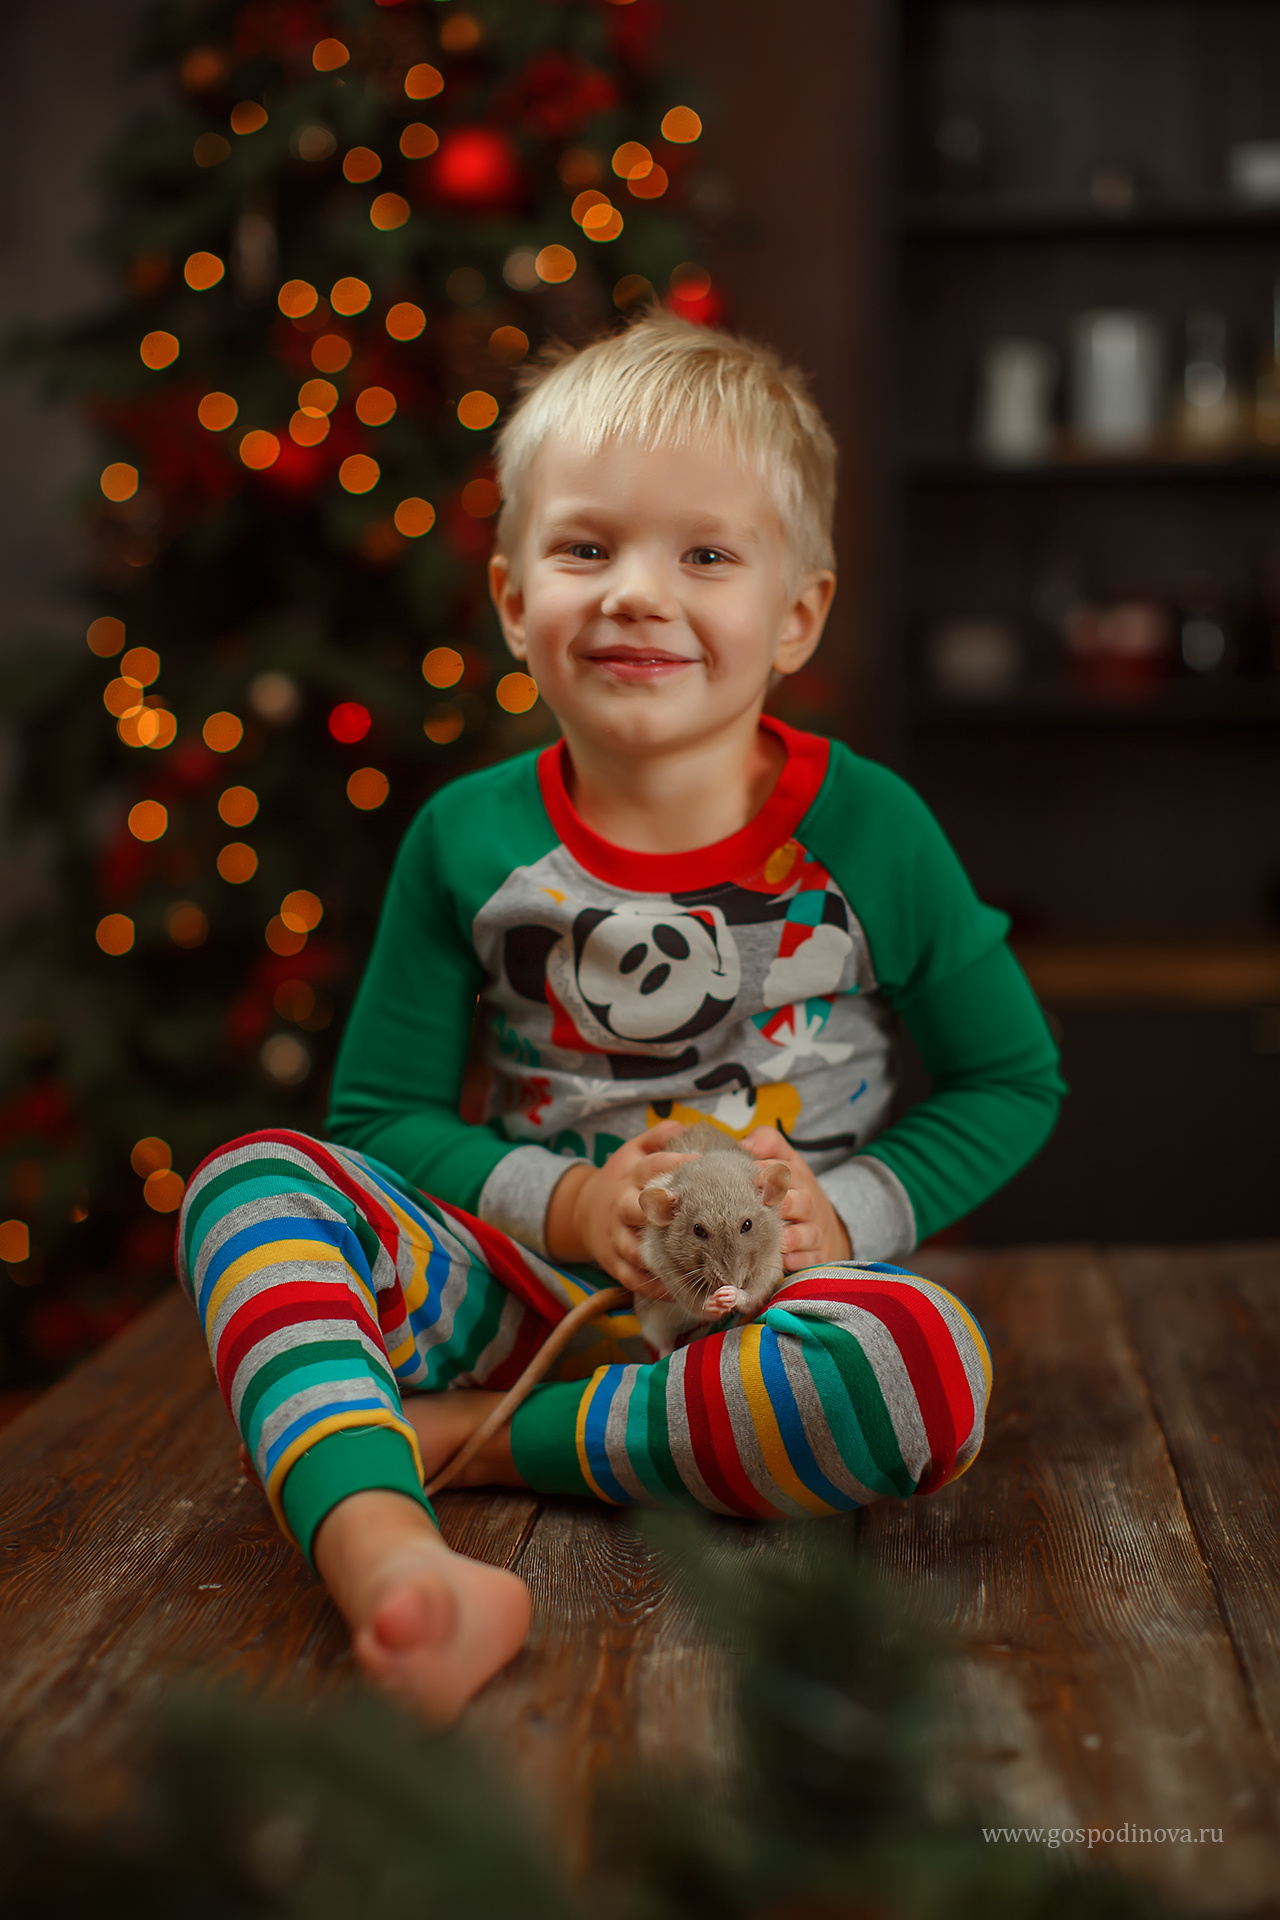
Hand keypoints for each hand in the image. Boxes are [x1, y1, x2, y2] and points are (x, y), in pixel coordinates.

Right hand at [544, 1121, 693, 1294]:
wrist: (581, 1211)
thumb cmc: (623, 1179)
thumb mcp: (634, 1152)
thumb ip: (659, 1137)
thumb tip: (687, 1125)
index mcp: (629, 1175)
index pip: (652, 1165)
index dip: (676, 1162)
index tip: (703, 1162)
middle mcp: (621, 1205)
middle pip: (637, 1208)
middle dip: (660, 1211)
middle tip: (688, 1212)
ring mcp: (616, 1237)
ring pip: (636, 1249)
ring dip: (661, 1257)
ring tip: (693, 1264)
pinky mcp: (614, 1264)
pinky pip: (635, 1279)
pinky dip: (657, 1287)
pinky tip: (682, 1290)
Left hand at [740, 1126, 851, 1271]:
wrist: (827, 1229)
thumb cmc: (794, 1193)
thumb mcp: (786, 1162)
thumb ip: (767, 1144)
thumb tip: (745, 1142)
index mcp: (797, 1178)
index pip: (786, 1169)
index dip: (769, 1169)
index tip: (752, 1171)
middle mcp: (807, 1203)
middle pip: (799, 1201)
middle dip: (783, 1202)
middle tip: (766, 1203)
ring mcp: (813, 1230)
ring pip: (806, 1232)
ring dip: (792, 1235)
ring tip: (780, 1238)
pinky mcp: (817, 1254)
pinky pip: (811, 1258)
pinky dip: (800, 1260)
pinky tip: (788, 1261)